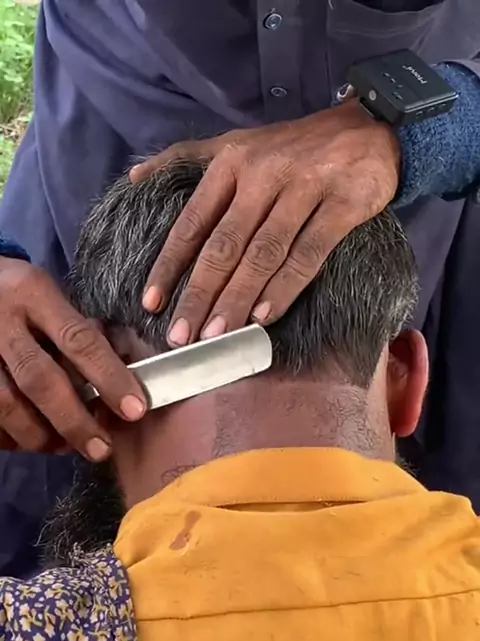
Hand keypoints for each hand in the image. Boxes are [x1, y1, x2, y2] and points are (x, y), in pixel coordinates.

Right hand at [0, 258, 146, 459]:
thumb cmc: (17, 297)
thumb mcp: (46, 296)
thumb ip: (77, 331)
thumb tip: (124, 375)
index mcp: (32, 293)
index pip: (78, 339)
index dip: (109, 377)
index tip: (135, 410)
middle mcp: (1, 319)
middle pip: (40, 379)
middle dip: (75, 420)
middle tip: (101, 448)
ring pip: (7, 404)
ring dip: (40, 435)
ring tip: (65, 447)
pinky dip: (10, 436)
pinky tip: (29, 441)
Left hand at [131, 99, 400, 345]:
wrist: (370, 127)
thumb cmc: (294, 145)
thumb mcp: (238, 142)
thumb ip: (185, 157)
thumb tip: (134, 177)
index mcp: (232, 162)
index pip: (193, 221)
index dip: (170, 264)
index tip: (151, 302)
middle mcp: (263, 174)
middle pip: (224, 244)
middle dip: (200, 294)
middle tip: (182, 336)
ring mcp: (305, 189)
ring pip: (263, 254)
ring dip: (237, 299)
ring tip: (216, 336)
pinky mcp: (343, 205)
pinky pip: (308, 254)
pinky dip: (285, 288)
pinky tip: (264, 317)